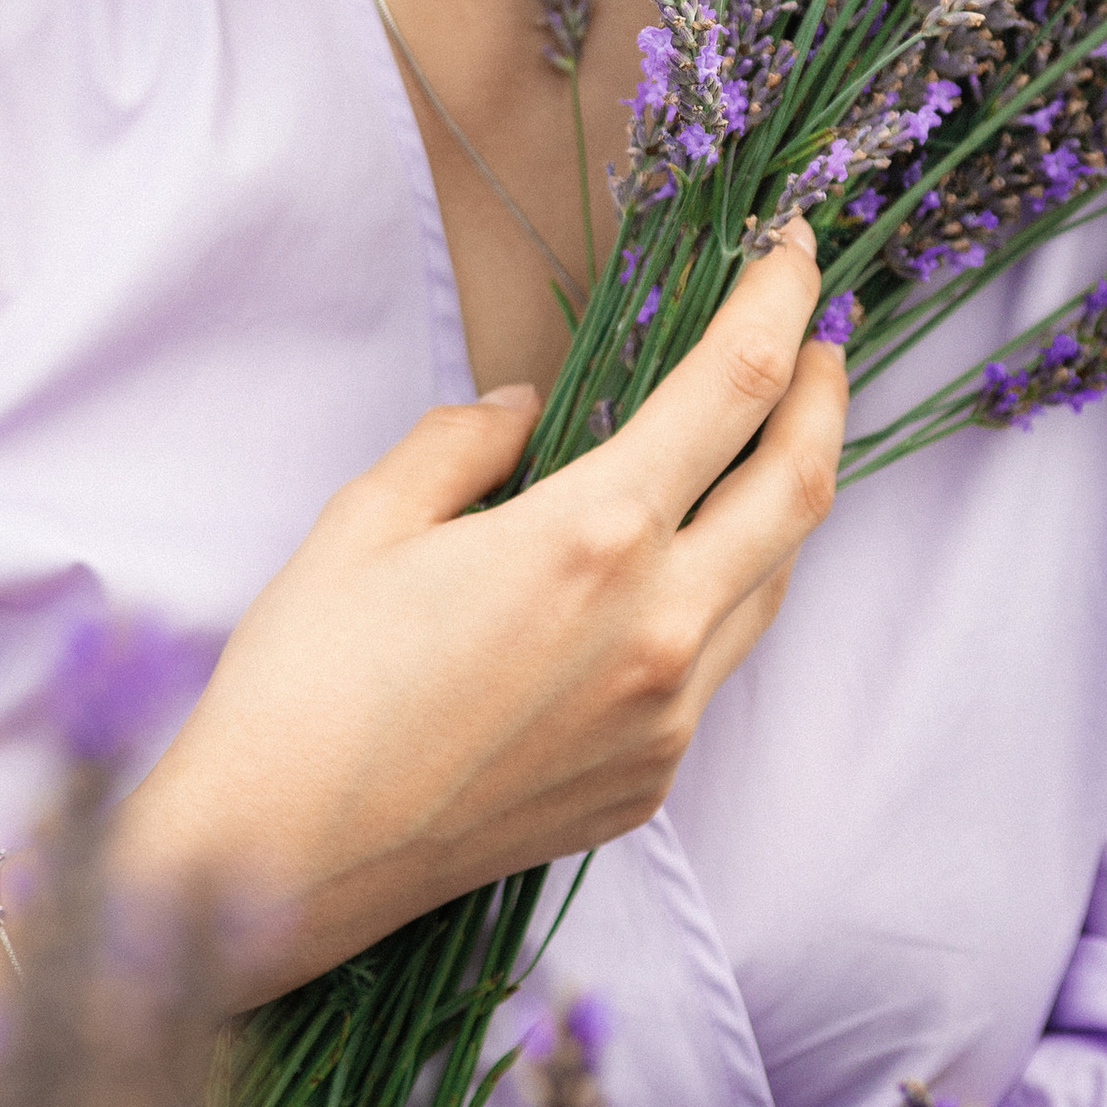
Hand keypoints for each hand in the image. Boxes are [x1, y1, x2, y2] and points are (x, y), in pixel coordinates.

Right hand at [124, 218, 843, 989]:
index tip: (798, 249)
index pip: (735, 386)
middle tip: (820, 339)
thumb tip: (527, 411)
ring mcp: (665, 718)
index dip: (780, 300)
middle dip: (823, 394)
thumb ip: (465, 440)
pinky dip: (717, 597)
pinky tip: (673, 573)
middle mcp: (658, 628)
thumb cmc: (306, 679)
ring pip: (773, 582)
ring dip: (783, 500)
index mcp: (592, 536)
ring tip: (764, 445)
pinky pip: (715, 668)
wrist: (283, 857)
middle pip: (799, 485)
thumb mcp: (366, 517)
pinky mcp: (647, 782)